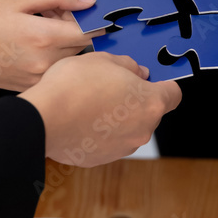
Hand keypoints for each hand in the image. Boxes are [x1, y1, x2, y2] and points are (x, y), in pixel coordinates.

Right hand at [0, 0, 101, 91]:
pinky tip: (28, 42)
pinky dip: (49, 55)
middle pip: (82, 46)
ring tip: (38, 26)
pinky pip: (52, 70)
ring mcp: (36, 78)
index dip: (92, 18)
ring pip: (68, 59)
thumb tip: (87, 0)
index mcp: (43, 37)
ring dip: (63, 41)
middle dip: (75, 27)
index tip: (84, 8)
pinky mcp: (27, 86)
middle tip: (52, 11)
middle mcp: (44, 63)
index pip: (91, 32)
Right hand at [20, 52, 181, 166]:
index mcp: (149, 103)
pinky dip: (99, 132)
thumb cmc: (74, 85)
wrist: (44, 118)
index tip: (150, 80)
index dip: (163, 84)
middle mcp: (142, 130)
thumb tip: (138, 72)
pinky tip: (80, 119)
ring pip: (127, 128)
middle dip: (134, 99)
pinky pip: (107, 141)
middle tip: (109, 85)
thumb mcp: (103, 59)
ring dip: (116, 117)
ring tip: (89, 102)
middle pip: (148, 112)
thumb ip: (128, 65)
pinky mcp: (102, 158)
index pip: (173, 94)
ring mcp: (122, 148)